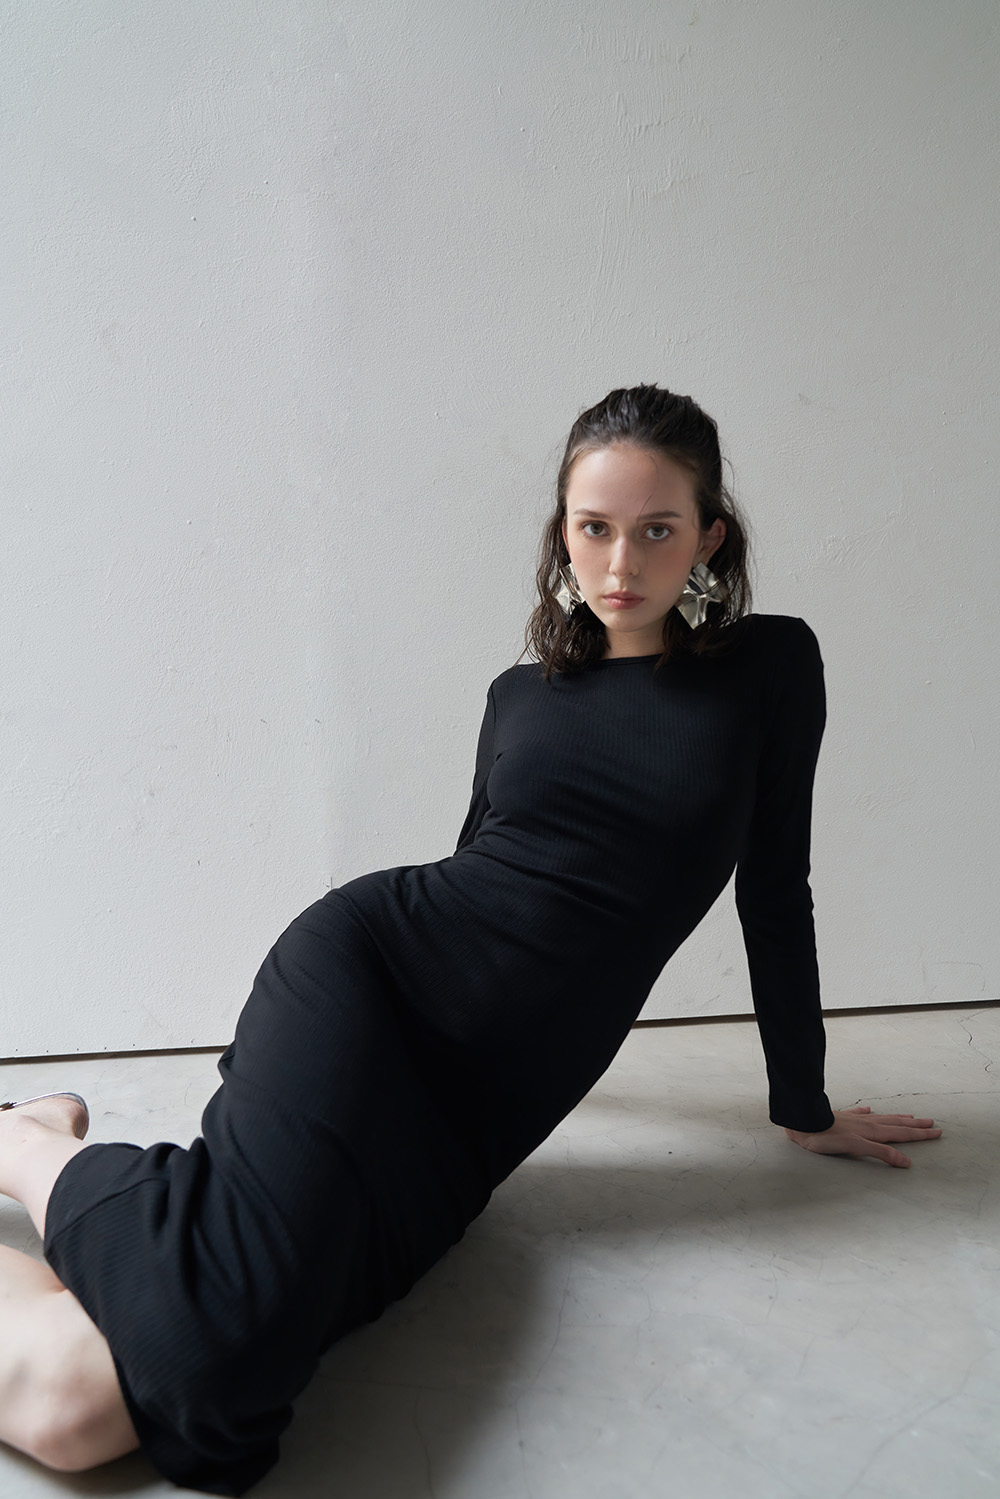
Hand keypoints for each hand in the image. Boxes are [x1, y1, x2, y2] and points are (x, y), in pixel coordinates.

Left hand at [784, 1104, 941, 1167]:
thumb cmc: (826, 1138)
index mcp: (873, 1132)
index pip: (902, 1134)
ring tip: (909, 1116)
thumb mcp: (856, 1148)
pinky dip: (867, 1112)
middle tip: (932, 1123)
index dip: (920, 1134)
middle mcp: (867, 1123)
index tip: (937, 1132)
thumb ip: (881, 1154)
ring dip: (897, 1118)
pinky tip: (868, 1109)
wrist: (804, 1122)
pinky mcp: (841, 1118)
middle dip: (915, 1125)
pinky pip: (859, 1113)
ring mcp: (855, 1120)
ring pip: (882, 1118)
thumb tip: (906, 1161)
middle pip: (896, 1124)